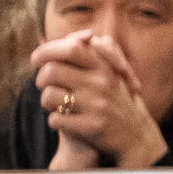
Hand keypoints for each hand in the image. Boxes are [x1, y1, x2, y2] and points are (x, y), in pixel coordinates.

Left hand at [33, 31, 169, 169]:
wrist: (136, 137)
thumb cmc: (116, 101)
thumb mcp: (111, 74)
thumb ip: (93, 54)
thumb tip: (74, 36)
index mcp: (105, 67)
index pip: (72, 47)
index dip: (48, 50)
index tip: (35, 58)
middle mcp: (102, 83)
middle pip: (53, 70)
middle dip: (40, 78)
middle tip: (42, 84)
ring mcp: (98, 105)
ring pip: (50, 95)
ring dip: (45, 101)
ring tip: (52, 105)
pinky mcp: (93, 126)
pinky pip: (56, 119)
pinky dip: (54, 121)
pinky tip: (63, 121)